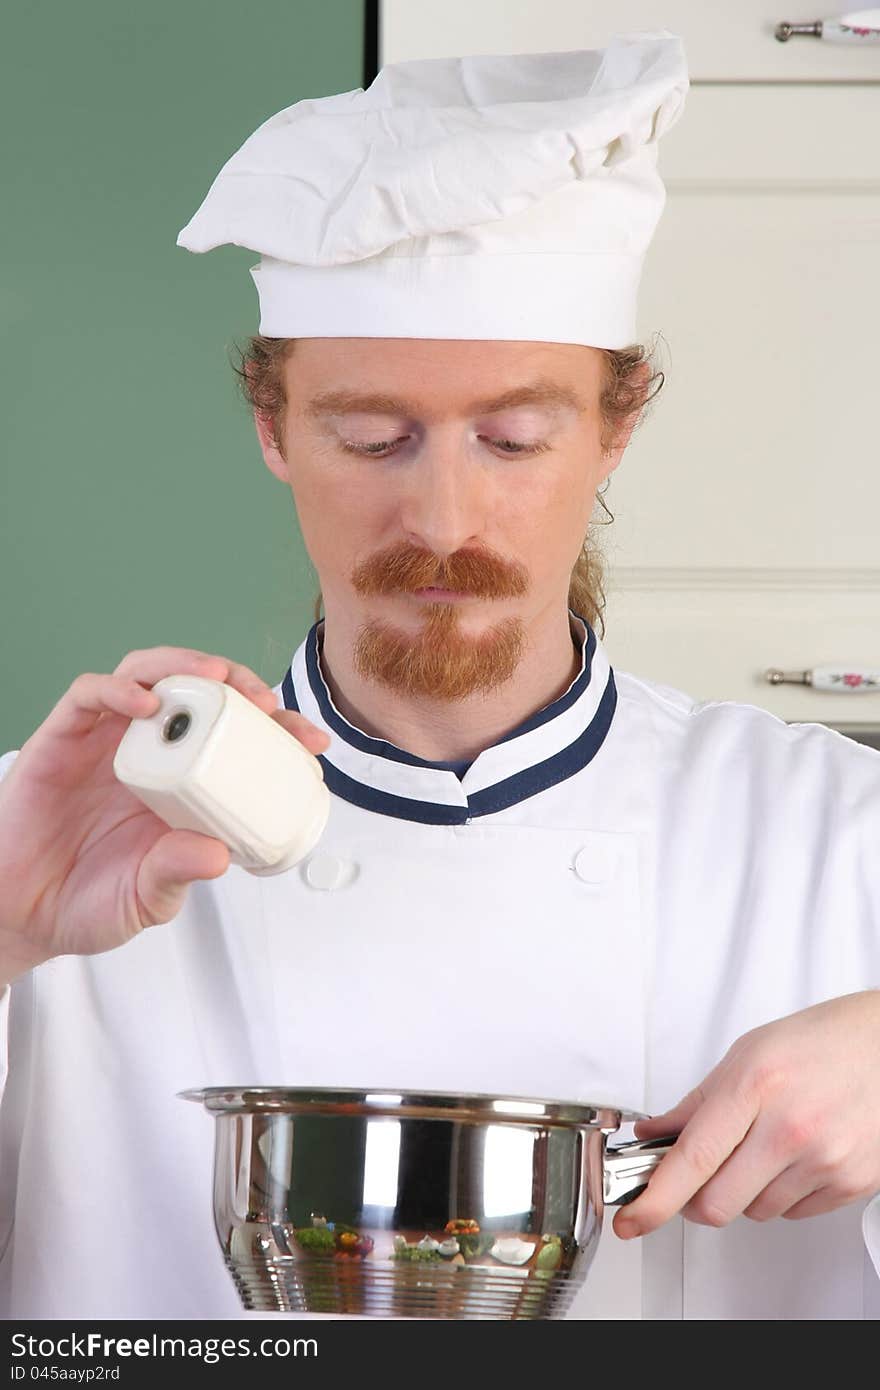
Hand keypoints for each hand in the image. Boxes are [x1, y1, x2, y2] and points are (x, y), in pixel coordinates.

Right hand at [0, 647, 329, 981]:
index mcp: (181, 785)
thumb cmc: (86, 904)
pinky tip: (143, 704)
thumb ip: (177, 874)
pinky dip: (119, 689)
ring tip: (214, 679)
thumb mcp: (148, 899)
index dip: (276, 729)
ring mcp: (106, 741)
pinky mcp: (61, 739)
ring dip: (184, 667)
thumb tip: (217, 855)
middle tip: (265, 699)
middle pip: (198, 691)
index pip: (236, 737)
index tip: (312, 741)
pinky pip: (89, 695)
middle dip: (238, 683)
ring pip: (148, 675)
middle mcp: (149, 752)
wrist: (19, 914)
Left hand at [613, 990, 879, 1239]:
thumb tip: (655, 1135)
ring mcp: (824, 1160)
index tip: (633, 1218)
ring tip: (762, 1147)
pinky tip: (793, 1156)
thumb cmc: (820, 1041)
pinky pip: (793, 1213)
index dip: (655, 1198)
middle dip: (696, 1198)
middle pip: (717, 1203)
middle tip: (696, 1176)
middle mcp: (791, 1127)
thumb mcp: (747, 1054)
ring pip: (754, 1212)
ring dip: (743, 1192)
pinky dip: (781, 1194)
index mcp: (756, 1085)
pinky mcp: (850, 1184)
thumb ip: (697, 1102)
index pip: (693, 1159)